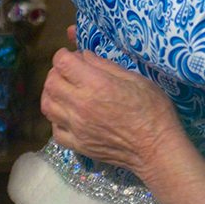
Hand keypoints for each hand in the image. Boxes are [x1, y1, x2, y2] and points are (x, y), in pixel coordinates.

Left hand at [41, 48, 184, 175]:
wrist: (156, 148)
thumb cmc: (153, 110)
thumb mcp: (136, 79)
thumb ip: (106, 66)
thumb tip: (84, 56)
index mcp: (96, 85)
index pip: (63, 63)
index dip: (63, 55)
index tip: (71, 55)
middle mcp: (80, 105)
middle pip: (51, 82)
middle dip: (56, 71)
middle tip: (69, 72)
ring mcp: (76, 128)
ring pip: (47, 105)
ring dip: (52, 93)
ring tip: (65, 91)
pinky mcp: (77, 145)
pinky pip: (54, 130)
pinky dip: (57, 119)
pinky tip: (68, 115)